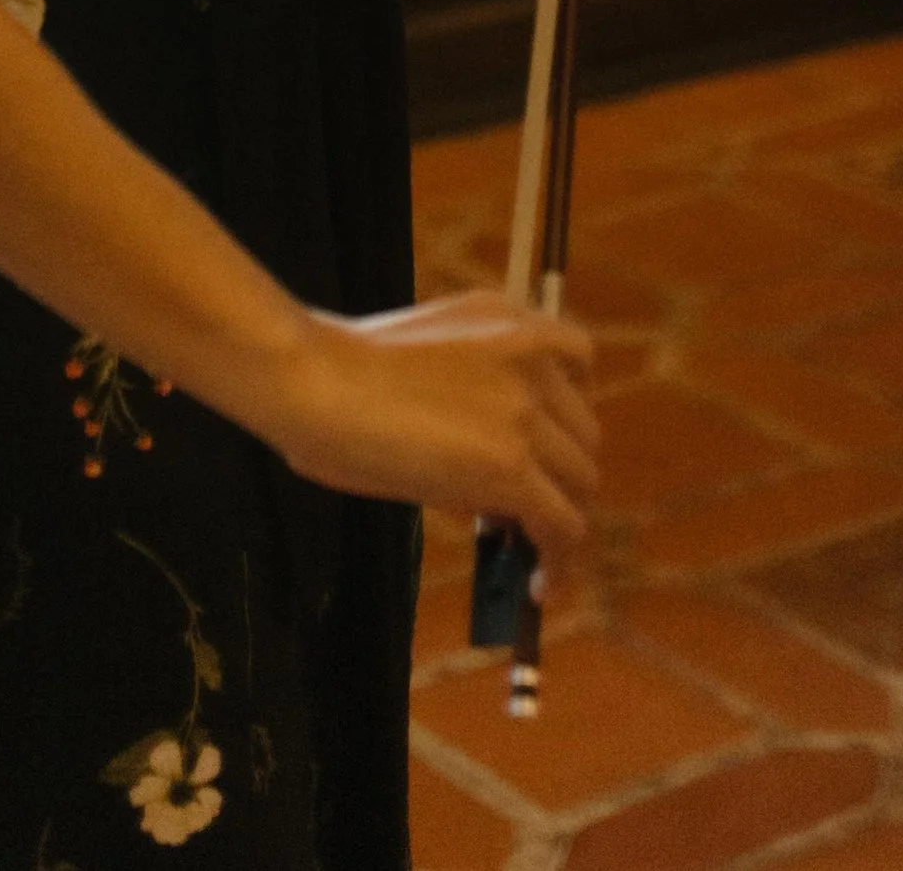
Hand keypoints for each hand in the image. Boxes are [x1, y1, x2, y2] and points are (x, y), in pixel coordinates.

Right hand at [259, 290, 600, 544]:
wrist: (318, 381)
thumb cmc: (343, 371)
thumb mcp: (429, 358)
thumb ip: (475, 398)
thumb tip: (491, 490)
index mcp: (507, 318)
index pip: (579, 361)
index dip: (565, 414)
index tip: (543, 448)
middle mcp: (530, 356)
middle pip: (584, 433)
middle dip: (557, 472)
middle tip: (518, 508)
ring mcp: (525, 411)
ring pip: (580, 482)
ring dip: (557, 518)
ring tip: (522, 550)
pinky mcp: (512, 468)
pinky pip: (562, 526)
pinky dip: (556, 560)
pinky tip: (537, 584)